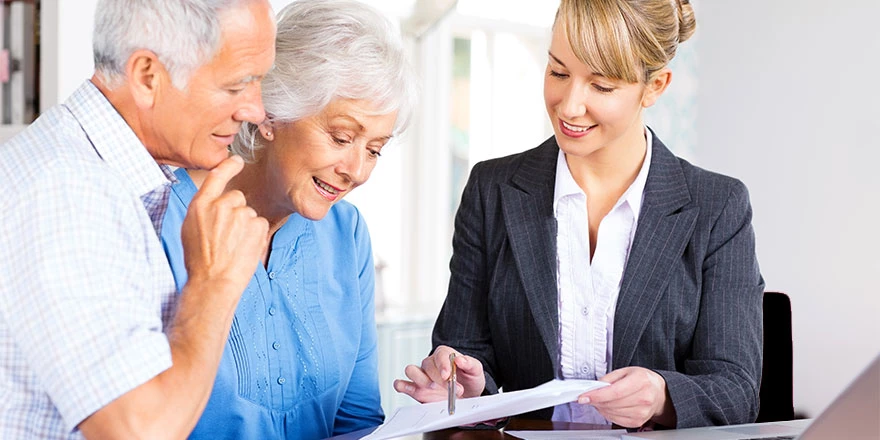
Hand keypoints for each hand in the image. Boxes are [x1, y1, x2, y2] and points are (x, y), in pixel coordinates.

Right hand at [181, 155, 268, 297]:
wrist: (213, 282)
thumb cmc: (199, 261)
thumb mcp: (190, 230)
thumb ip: (204, 211)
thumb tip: (215, 204)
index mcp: (200, 205)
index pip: (216, 176)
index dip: (228, 166)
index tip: (236, 160)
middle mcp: (220, 205)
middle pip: (236, 197)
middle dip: (235, 212)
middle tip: (227, 236)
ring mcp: (240, 214)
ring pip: (249, 213)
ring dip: (245, 226)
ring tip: (233, 246)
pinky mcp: (256, 225)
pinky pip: (259, 224)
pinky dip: (255, 235)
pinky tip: (244, 248)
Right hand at [393, 345, 485, 402]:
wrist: (467, 395)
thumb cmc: (470, 380)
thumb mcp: (476, 370)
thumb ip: (470, 363)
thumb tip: (460, 359)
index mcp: (445, 355)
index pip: (440, 355)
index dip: (442, 365)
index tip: (448, 375)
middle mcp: (431, 364)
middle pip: (427, 365)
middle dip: (440, 380)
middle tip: (454, 391)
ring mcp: (422, 376)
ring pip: (411, 371)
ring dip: (421, 381)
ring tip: (432, 390)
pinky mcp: (415, 389)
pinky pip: (402, 384)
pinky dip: (402, 386)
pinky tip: (407, 389)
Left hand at [577, 367, 674, 427]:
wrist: (658, 392)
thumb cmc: (641, 380)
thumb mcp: (625, 371)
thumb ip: (608, 378)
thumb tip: (593, 387)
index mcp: (641, 381)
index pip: (615, 392)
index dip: (597, 396)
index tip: (584, 397)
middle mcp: (644, 397)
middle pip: (612, 403)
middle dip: (596, 401)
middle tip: (588, 397)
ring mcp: (642, 411)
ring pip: (613, 413)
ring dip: (601, 408)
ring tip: (599, 400)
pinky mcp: (639, 421)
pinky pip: (617, 420)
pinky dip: (608, 414)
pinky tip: (607, 407)